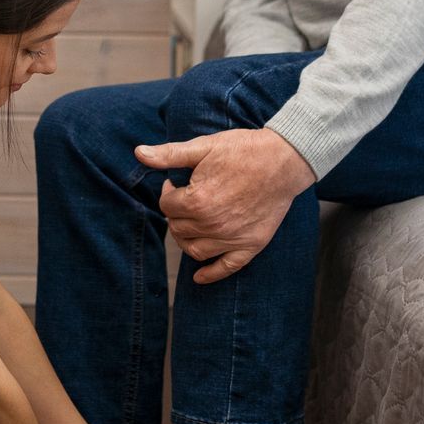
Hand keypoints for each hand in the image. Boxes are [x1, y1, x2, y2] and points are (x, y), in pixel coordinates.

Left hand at [136, 129, 315, 284]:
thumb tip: (139, 153)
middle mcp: (212, 225)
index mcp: (197, 201)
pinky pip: (225, 268)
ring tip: (190, 224)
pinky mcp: (250, 246)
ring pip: (194, 250)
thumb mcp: (204, 146)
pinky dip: (210, 274)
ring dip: (186, 239)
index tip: (177, 183)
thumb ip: (169, 154)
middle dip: (176, 214)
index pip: (166, 206)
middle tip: (186, 199)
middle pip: (177, 228)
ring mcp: (231, 238)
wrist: (284, 160)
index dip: (168, 193)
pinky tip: (199, 276)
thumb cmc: (244, 150)